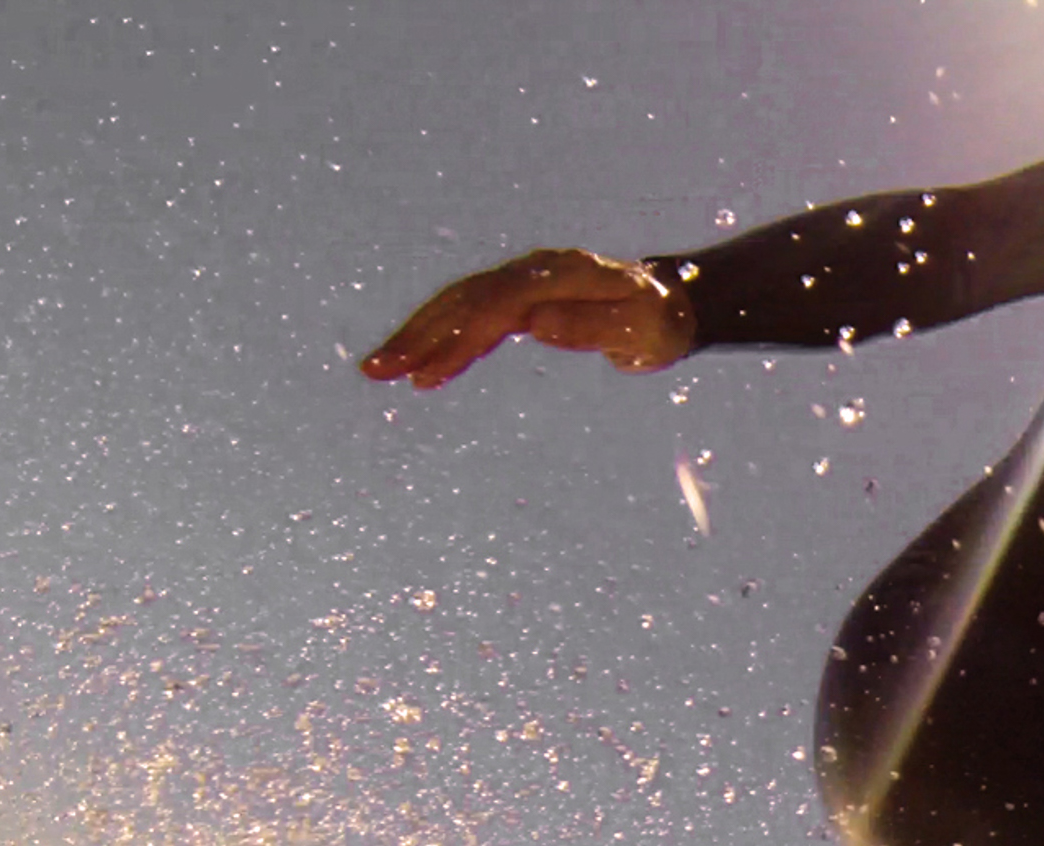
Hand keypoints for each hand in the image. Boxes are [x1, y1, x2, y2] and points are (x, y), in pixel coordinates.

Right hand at [359, 247, 693, 389]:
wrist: (668, 304)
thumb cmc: (658, 322)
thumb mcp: (641, 329)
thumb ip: (592, 325)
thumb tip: (535, 323)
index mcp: (559, 276)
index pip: (496, 307)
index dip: (459, 340)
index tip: (427, 375)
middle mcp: (532, 272)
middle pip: (464, 301)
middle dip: (418, 336)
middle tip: (376, 371)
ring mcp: (521, 282)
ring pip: (458, 304)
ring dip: (416, 336)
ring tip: (378, 370)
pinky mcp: (516, 298)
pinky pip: (469, 314)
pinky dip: (440, 337)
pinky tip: (418, 367)